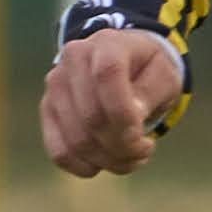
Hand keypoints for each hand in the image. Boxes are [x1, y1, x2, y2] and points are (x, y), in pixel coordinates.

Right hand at [42, 29, 185, 177]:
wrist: (123, 62)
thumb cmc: (148, 70)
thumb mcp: (164, 75)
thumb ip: (151, 94)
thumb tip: (131, 122)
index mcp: (107, 44)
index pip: (107, 76)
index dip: (125, 116)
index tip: (145, 141)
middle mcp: (73, 59)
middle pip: (92, 117)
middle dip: (123, 147)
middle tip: (144, 151)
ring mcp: (55, 85)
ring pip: (77, 140)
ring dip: (109, 161)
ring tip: (130, 157)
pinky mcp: (47, 109)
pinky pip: (59, 152)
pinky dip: (85, 167)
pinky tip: (105, 162)